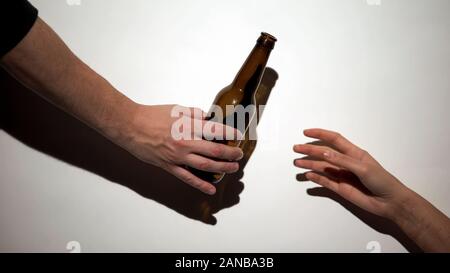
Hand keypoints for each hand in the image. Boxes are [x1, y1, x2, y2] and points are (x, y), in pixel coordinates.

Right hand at [119, 104, 242, 194]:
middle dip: (231, 153)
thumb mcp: (176, 109)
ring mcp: (178, 157)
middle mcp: (186, 143)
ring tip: (233, 168)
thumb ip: (194, 114)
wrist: (131, 126)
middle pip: (215, 151)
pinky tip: (211, 189)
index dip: (230, 134)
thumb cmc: (152, 116)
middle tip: (239, 154)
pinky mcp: (169, 166)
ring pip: (206, 166)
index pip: (216, 131)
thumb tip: (208, 118)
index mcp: (188, 126)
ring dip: (222, 168)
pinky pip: (188, 178)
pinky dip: (201, 185)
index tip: (239, 136)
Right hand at [293, 128, 407, 218]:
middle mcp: (346, 162)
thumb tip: (324, 152)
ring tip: (297, 163)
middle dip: (310, 150)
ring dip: (309, 164)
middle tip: (296, 149)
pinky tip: (308, 175)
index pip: (334, 139)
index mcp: (354, 153)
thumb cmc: (382, 180)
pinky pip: (325, 181)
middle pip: (324, 153)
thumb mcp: (363, 167)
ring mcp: (342, 175)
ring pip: (322, 167)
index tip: (306, 133)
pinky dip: (316, 178)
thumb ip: (342, 160)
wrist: (390, 202)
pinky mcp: (340, 188)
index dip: (320, 134)